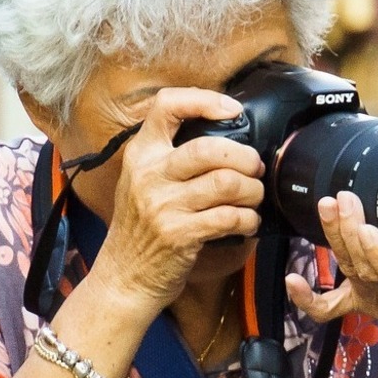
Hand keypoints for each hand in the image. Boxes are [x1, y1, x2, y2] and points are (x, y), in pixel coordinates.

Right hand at [95, 88, 264, 313]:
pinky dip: (249, 219)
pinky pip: (229, 217)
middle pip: (210, 148)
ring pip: (227, 182)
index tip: (232, 110)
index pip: (167, 106)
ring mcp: (163, 206)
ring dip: (252, 190)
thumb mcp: (140, 182)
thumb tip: (222, 133)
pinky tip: (247, 222)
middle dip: (244, 156)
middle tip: (253, 167)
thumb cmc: (141, 228)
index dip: (205, 100)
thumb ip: (169, 157)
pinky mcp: (180, 234)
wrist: (123, 277)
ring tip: (253, 197)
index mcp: (140, 154)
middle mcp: (148, 175)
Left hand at [287, 191, 377, 340]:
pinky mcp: (355, 303)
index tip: (369, 228)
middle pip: (365, 266)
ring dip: (334, 236)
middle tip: (344, 199)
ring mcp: (370, 299)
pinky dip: (307, 298)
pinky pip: (328, 308)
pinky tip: (291, 280)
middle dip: (350, 231)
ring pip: (348, 269)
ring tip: (329, 206)